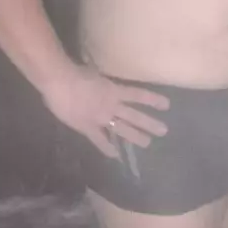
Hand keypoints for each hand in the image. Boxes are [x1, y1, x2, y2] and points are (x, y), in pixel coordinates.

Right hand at [40, 66, 168, 157]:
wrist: (60, 81)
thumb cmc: (75, 72)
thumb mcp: (95, 73)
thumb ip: (101, 80)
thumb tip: (102, 78)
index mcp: (114, 90)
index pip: (138, 95)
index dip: (153, 100)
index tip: (167, 105)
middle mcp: (112, 105)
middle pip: (135, 116)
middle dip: (150, 124)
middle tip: (164, 131)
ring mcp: (101, 118)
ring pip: (122, 129)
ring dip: (136, 137)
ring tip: (148, 143)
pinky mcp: (88, 127)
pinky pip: (100, 140)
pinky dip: (108, 148)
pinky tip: (116, 156)